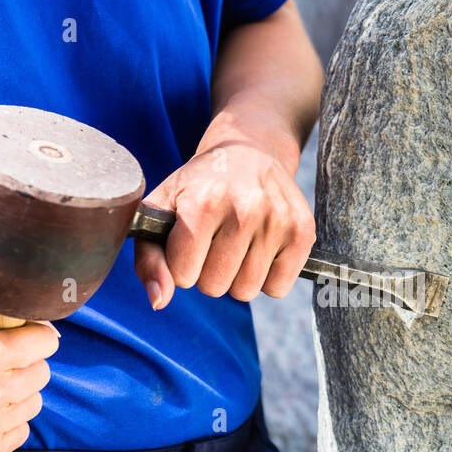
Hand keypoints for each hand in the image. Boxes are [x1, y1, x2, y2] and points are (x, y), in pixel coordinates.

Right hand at [0, 289, 58, 451]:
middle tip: (1, 364)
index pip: (46, 342)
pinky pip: (19, 433)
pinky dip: (6, 423)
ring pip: (32, 404)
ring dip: (17, 395)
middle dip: (25, 365)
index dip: (35, 336)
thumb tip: (15, 284)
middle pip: (41, 374)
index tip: (24, 337)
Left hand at [134, 137, 316, 309]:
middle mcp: (244, 210)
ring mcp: (278, 221)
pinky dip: (266, 278)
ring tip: (238, 243)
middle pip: (214, 287)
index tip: (189, 239)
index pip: (184, 276)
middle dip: (208, 271)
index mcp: (203, 203)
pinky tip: (261, 248)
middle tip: (215, 240)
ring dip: (237, 276)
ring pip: (246, 291)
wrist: (249, 149)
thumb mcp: (161, 209)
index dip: (182, 263)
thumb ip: (149, 257)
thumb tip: (159, 301)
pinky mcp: (303, 231)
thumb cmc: (198, 185)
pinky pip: (277, 289)